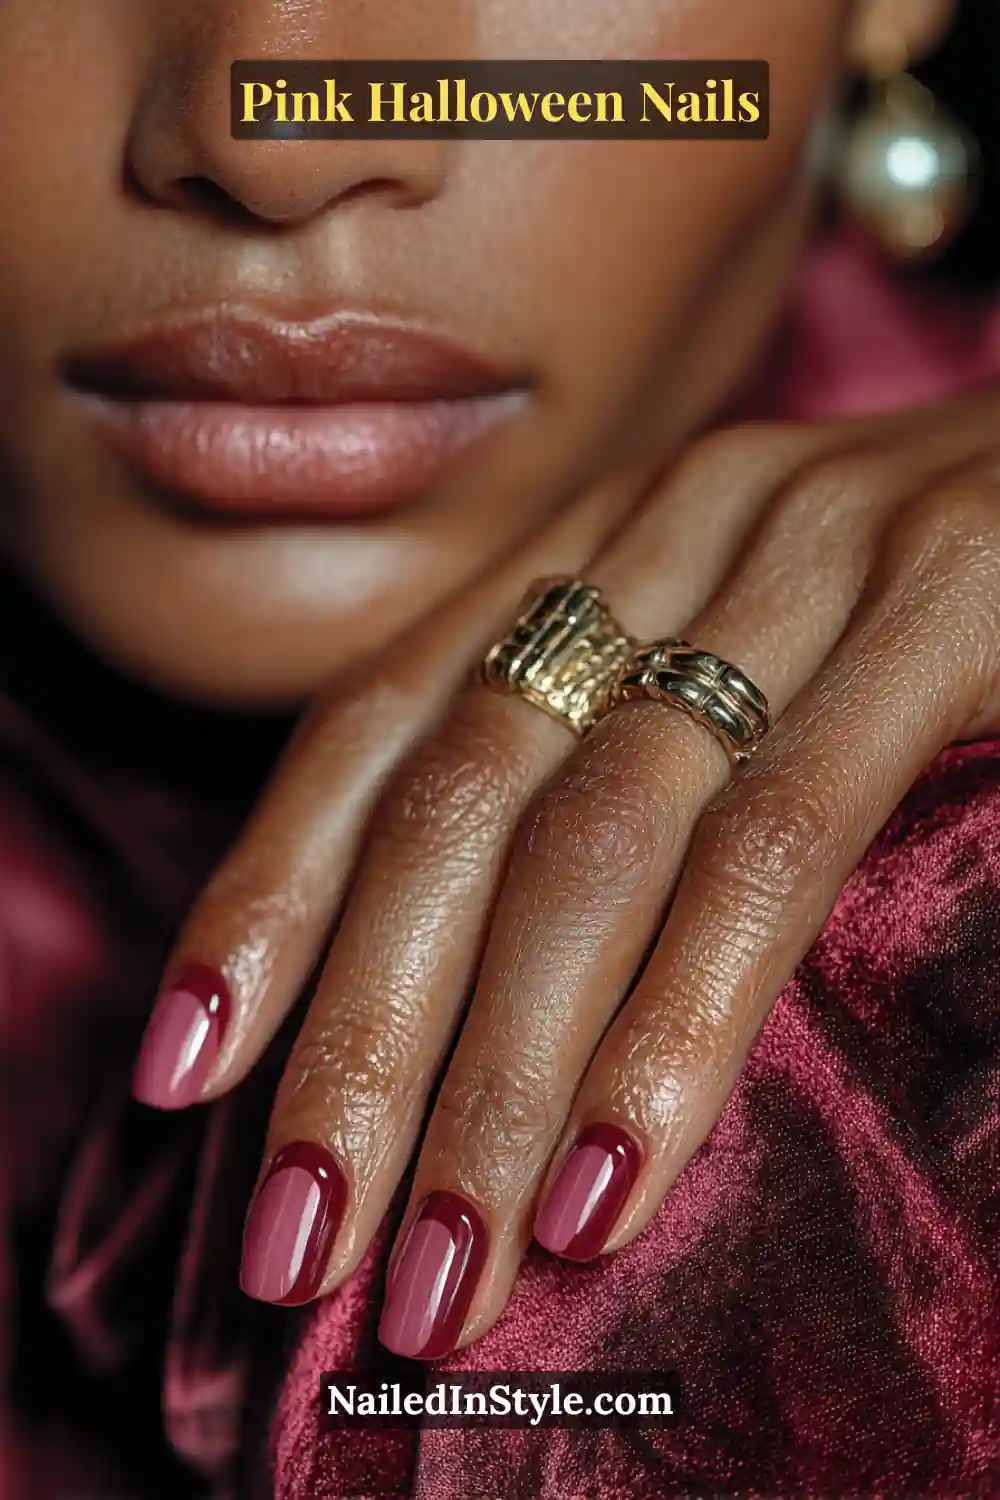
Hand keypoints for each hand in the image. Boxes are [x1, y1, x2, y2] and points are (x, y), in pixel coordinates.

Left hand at [133, 384, 999, 1360]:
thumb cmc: (902, 589)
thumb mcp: (722, 643)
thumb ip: (602, 757)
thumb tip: (467, 982)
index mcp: (592, 546)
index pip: (374, 721)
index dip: (263, 896)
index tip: (184, 1072)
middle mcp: (665, 534)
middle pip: (454, 804)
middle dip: (360, 1039)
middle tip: (296, 1240)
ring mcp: (805, 562)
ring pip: (591, 840)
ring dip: (495, 1074)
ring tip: (441, 1267)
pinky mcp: (948, 610)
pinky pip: (777, 840)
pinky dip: (679, 1016)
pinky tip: (609, 1172)